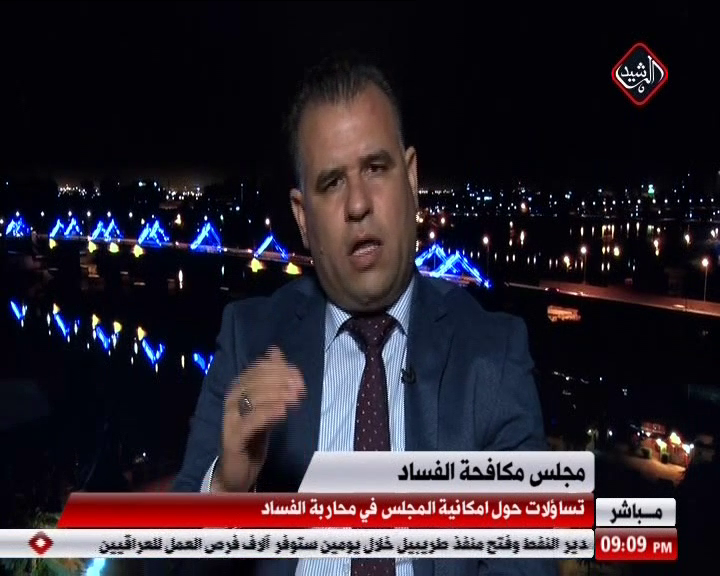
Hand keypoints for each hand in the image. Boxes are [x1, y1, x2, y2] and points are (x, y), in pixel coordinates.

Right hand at [213, 346, 304, 491]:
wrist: (238, 470)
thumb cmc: (254, 434)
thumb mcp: (266, 404)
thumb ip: (272, 380)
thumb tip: (275, 351)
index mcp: (239, 389)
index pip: (258, 369)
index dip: (279, 370)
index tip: (299, 377)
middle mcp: (232, 400)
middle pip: (255, 382)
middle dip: (280, 381)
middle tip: (300, 388)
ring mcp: (231, 419)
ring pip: (252, 399)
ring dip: (277, 395)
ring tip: (295, 398)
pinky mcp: (233, 438)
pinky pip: (250, 422)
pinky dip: (267, 414)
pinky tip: (283, 412)